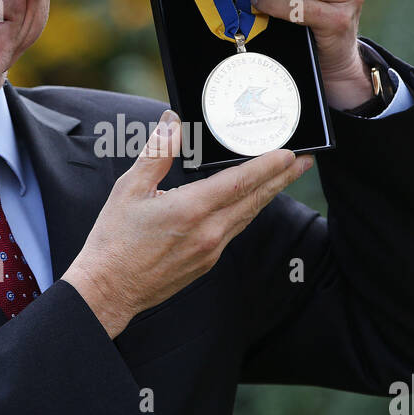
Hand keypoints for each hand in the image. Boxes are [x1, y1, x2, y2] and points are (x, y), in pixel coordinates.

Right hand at [62, 109, 314, 338]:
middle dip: (282, 178)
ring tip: (285, 177)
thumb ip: (157, 154)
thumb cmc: (114, 240)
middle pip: (254, 199)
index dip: (268, 166)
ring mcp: (210, 251)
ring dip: (268, 194)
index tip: (289, 152)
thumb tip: (172, 124)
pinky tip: (250, 202)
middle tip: (305, 160)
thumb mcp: (129, 189)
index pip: (239, 182)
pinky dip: (247, 212)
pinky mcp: (206, 263)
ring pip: (247, 216)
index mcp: (190, 210)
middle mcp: (208, 232)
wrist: (108, 290)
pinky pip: (234, 231)